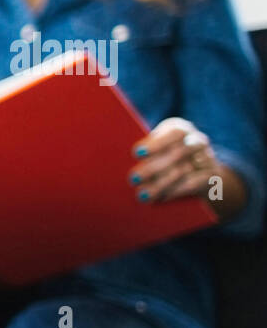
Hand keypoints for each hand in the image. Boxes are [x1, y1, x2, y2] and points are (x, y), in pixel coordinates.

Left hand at [128, 117, 245, 220]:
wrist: (200, 172)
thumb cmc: (164, 158)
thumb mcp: (157, 149)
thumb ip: (144, 152)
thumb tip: (116, 162)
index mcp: (180, 128)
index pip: (174, 132)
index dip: (156, 143)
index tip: (136, 153)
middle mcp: (196, 140)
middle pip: (177, 153)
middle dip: (152, 168)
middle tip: (133, 179)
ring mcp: (207, 158)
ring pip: (183, 171)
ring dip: (161, 184)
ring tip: (143, 195)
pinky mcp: (211, 176)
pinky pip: (193, 184)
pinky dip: (175, 192)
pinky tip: (161, 199)